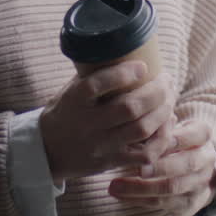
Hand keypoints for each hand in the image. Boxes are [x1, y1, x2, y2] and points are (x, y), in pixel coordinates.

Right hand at [41, 61, 175, 181]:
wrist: (46, 151)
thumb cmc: (64, 112)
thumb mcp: (70, 90)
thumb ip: (94, 76)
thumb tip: (128, 53)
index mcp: (74, 100)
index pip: (96, 85)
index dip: (123, 74)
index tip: (142, 65)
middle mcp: (87, 123)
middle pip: (129, 108)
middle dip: (156, 92)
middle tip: (166, 81)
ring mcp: (100, 145)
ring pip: (141, 129)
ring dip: (162, 112)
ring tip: (169, 99)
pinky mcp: (111, 162)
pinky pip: (143, 154)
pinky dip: (161, 139)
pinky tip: (166, 125)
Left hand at [108, 118, 215, 215]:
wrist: (191, 168)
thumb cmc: (170, 140)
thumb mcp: (168, 128)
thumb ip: (157, 128)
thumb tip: (136, 129)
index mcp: (203, 134)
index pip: (192, 135)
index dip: (171, 140)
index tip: (147, 141)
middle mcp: (207, 159)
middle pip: (185, 164)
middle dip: (158, 167)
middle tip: (135, 168)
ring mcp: (200, 182)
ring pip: (172, 187)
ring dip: (141, 188)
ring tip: (115, 186)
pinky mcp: (190, 202)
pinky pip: (164, 203)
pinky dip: (140, 200)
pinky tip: (121, 195)